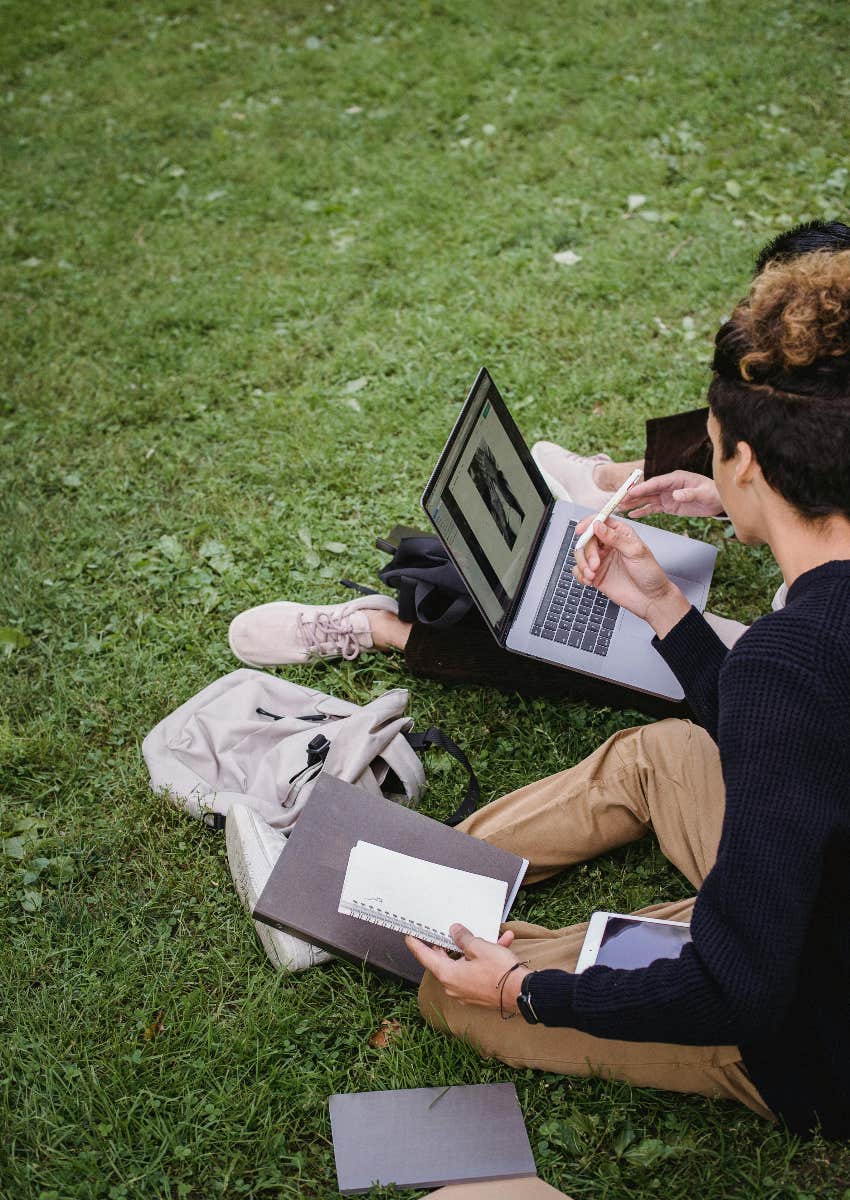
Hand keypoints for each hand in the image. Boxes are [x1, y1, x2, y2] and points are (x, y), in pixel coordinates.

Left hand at [405, 924, 528, 1012]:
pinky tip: (502, 943)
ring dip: (474, 948)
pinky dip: (486, 958)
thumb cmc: (500, 972)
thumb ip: (463, 938)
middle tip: (443, 932)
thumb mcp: (479, 947)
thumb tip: (454, 931)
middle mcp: (454, 986)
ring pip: (464, 963)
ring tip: (486, 933)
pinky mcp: (479, 992)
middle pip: (444, 960)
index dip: (416, 945)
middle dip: (447, 944)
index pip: (426, 957)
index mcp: (449, 975)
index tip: (409, 936)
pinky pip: (477, 971)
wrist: (523, 992)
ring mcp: (466, 991)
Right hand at [573, 516, 689, 636]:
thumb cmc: (650, 573)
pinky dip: (580, 575)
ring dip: (582, 564)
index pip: (600, 522)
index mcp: (620, 534)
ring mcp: (601, 560)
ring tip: (591, 575)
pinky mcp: (596, 574)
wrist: (650, 599)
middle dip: (587, 552)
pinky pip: (579, 570)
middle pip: (587, 540)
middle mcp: (609, 545)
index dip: (588, 524)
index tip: (581, 530)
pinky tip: (589, 580)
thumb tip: (598, 525)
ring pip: (580, 554)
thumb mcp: (636, 551)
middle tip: (595, 565)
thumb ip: (615, 538)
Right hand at [624, 471, 722, 517]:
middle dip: (632, 495)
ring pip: (647, 499)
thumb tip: (676, 495)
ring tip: (620, 507)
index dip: (642, 487)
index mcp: (675, 478)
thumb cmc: (713, 494)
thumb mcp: (703, 493)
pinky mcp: (668, 505)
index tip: (630, 492)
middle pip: (647, 490)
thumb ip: (689, 494)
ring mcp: (666, 495)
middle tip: (619, 500)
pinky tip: (632, 514)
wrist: (718, 501)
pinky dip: (642, 511)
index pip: (655, 483)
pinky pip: (652, 508)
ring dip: (634, 503)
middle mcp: (668, 486)